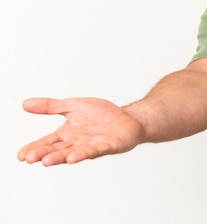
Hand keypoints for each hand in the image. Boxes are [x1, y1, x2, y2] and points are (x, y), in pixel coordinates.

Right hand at [18, 97, 143, 165]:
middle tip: (31, 159)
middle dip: (44, 154)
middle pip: (58, 149)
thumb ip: (52, 106)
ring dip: (61, 157)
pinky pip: (95, 150)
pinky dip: (84, 154)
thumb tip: (25, 104)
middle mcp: (77, 142)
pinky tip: (73, 157)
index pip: (47, 142)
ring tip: (47, 161)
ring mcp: (92, 145)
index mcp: (67, 133)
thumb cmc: (102, 115)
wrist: (128, 118)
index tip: (21, 155)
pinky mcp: (108, 146)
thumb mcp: (73, 105)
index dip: (34, 148)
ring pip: (74, 152)